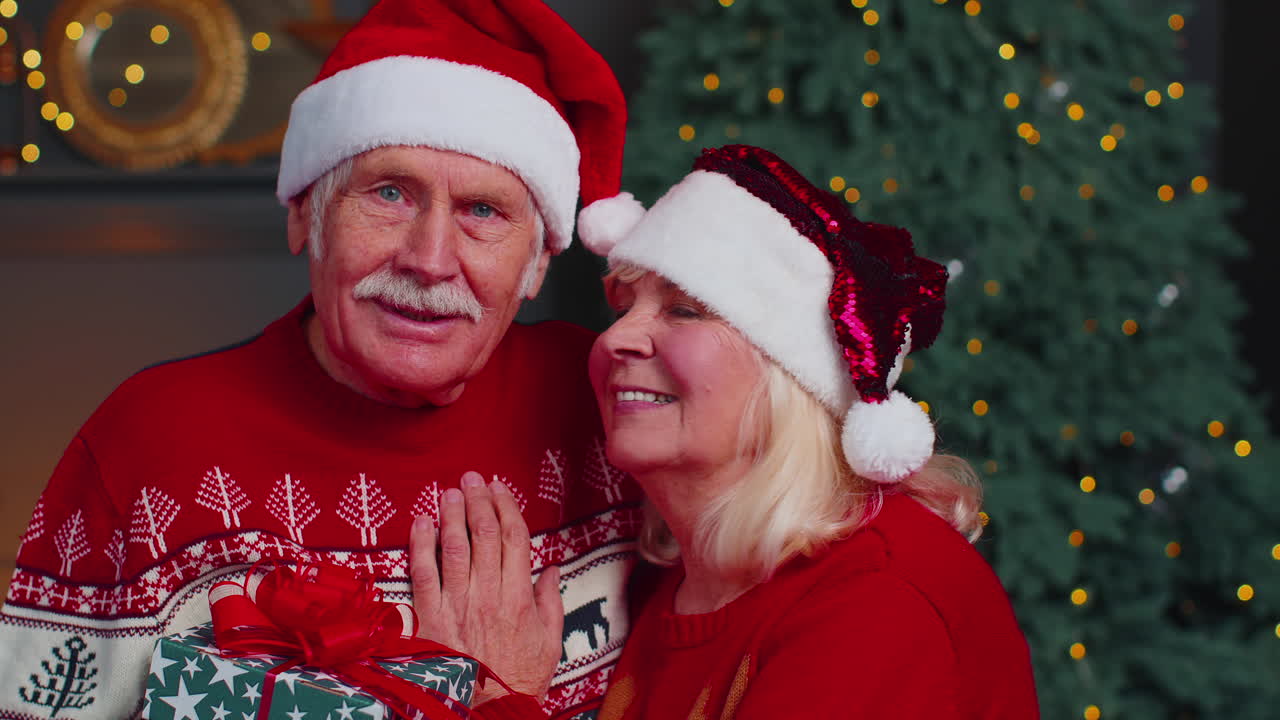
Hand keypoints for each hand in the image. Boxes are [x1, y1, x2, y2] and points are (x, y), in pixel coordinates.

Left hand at [409, 471, 562, 704]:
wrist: (488, 710)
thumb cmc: (520, 679)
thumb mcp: (551, 642)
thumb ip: (550, 602)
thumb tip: (550, 569)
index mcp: (519, 598)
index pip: (514, 538)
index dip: (506, 507)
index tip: (499, 488)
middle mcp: (488, 595)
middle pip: (484, 535)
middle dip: (478, 501)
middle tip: (472, 478)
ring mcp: (457, 605)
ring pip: (454, 548)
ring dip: (451, 515)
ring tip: (448, 492)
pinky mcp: (430, 618)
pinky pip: (423, 574)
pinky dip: (420, 545)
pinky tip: (422, 523)